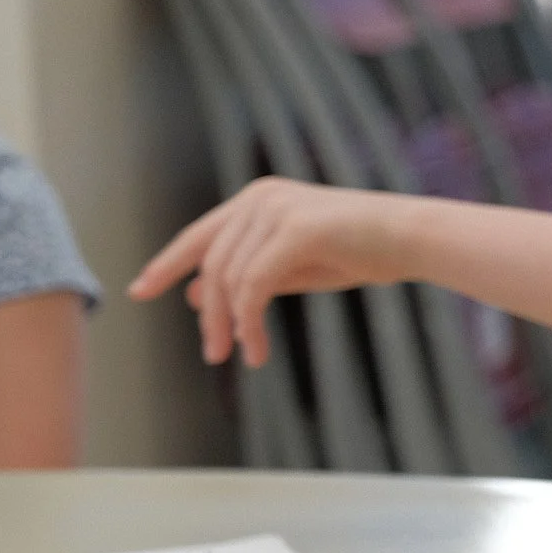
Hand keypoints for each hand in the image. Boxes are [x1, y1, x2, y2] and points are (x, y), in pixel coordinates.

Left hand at [128, 177, 412, 367]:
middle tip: (213, 354)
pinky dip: (250, 321)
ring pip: (229, 279)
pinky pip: (254, 286)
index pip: (198, 236)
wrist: (411, 238)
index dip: (166, 265)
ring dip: (231, 324)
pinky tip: (257, 345)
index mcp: (257, 199)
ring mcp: (275, 209)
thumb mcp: (296, 267)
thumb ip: (249, 275)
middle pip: (212, 264)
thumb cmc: (363, 250)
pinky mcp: (294, 229)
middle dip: (208, 314)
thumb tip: (194, 295)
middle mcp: (259, 198)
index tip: (141, 291)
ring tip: (244, 354)